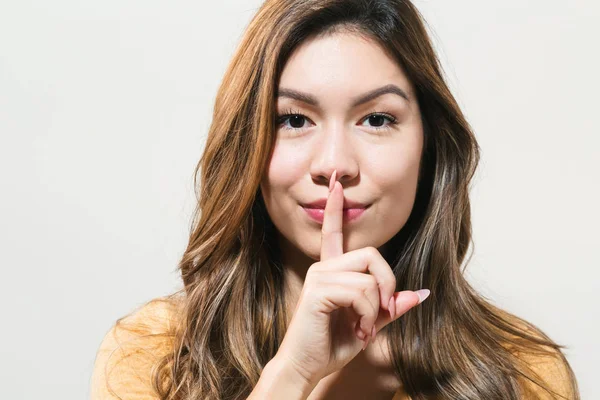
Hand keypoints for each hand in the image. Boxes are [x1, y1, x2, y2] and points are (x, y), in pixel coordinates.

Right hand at [274, 170, 429, 387]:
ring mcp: (319, 277)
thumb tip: (422, 294)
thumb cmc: (331, 345)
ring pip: (368, 277)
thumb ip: (390, 307)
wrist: (307, 368)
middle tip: (384, 311)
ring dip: (376, 309)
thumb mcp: (369, 324)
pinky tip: (359, 331)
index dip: (335, 209)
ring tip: (365, 329)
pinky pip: (360, 292)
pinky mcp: (317, 291)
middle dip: (388, 283)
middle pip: (371, 254)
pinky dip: (368, 315)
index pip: (334, 233)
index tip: (335, 185)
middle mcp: (323, 267)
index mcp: (332, 271)